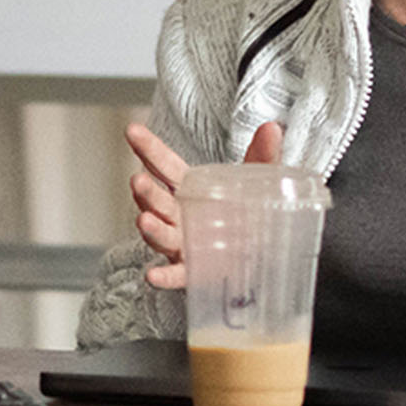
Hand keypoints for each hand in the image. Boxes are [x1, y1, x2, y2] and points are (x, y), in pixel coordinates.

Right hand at [127, 119, 284, 289]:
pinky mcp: (192, 269)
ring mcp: (182, 242)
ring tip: (144, 221)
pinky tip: (153, 276)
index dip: (149, 148)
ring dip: (151, 228)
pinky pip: (175, 274)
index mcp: (190, 187)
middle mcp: (179, 214)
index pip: (165, 164)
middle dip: (146, 192)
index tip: (133, 131)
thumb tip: (272, 129)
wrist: (266, 247)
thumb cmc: (249, 210)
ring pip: (161, 235)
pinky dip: (164, 276)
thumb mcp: (256, 179)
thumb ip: (262, 154)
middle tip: (138, 180)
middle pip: (158, 201)